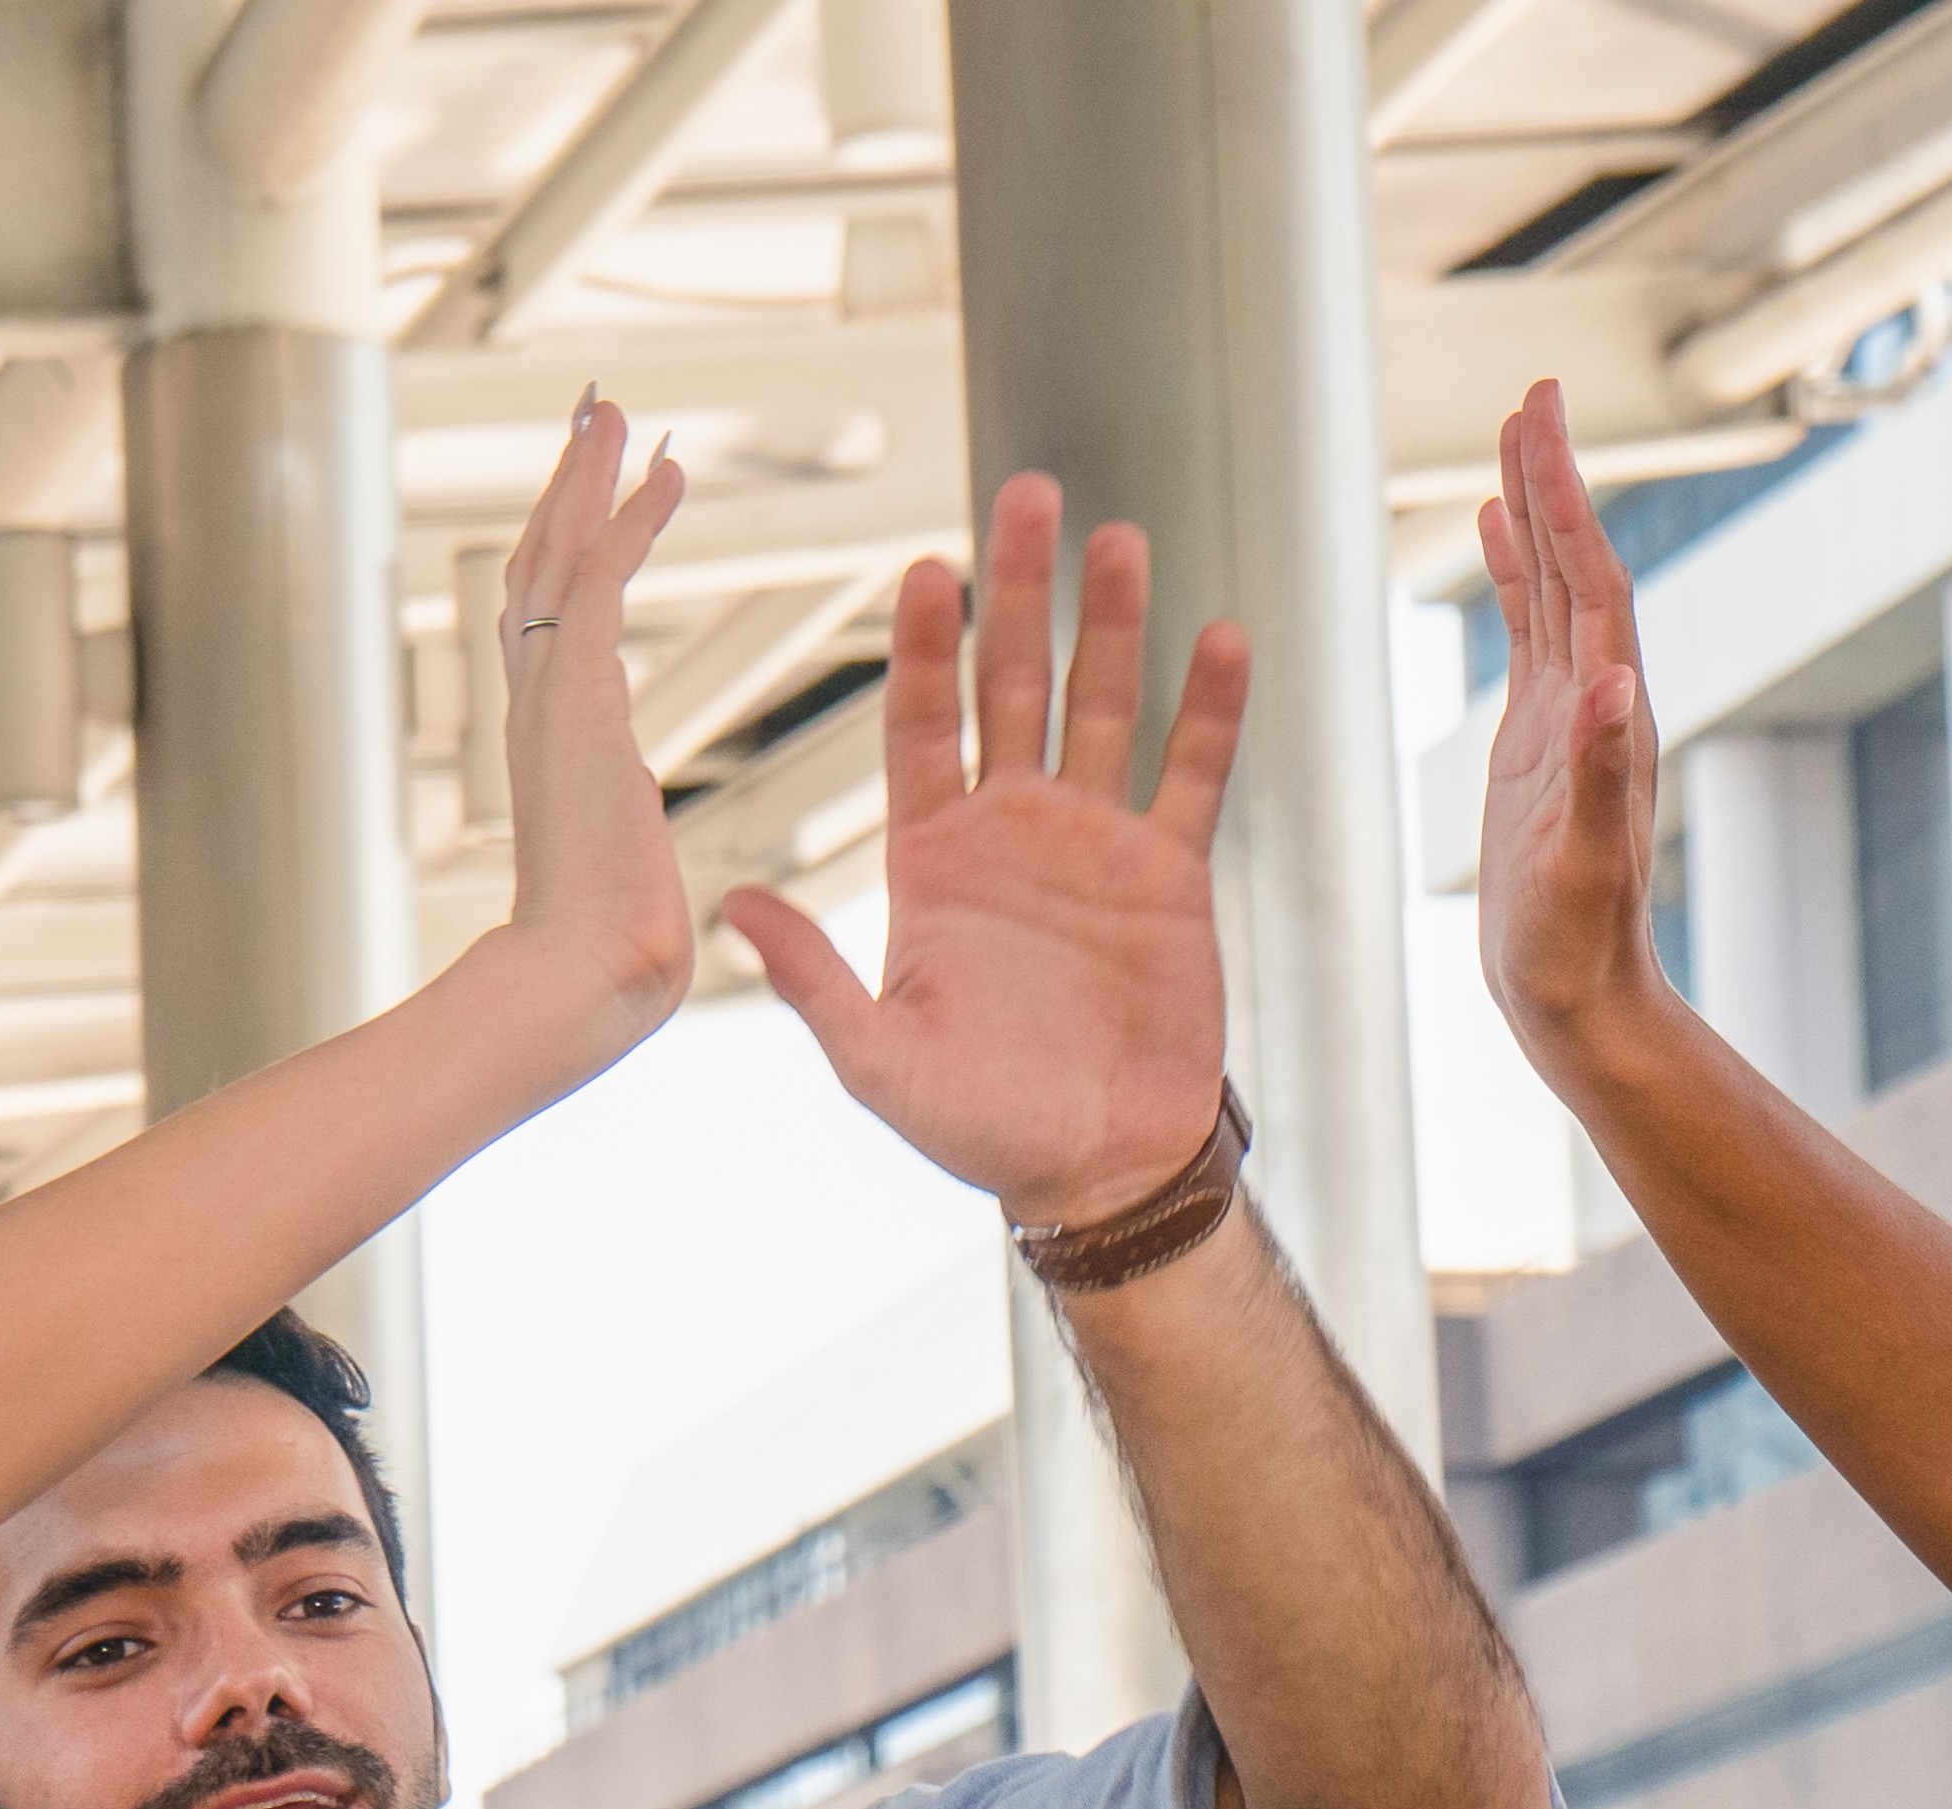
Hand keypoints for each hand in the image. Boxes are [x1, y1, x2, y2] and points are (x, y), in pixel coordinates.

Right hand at [488, 398, 697, 1036]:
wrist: (583, 978)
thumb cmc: (607, 954)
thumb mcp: (619, 861)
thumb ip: (618, 820)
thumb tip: (627, 819)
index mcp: (550, 741)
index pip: (548, 621)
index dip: (565, 551)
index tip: (588, 498)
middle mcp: (538, 704)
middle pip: (539, 565)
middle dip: (563, 488)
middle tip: (590, 417)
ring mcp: (552, 696)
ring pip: (562, 555)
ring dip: (586, 477)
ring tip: (611, 409)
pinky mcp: (582, 696)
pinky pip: (604, 581)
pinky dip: (626, 517)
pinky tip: (659, 467)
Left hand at [729, 473, 1248, 1229]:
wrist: (1098, 1166)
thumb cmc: (979, 1124)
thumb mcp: (878, 1060)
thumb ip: (813, 979)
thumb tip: (731, 906)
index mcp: (932, 856)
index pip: (922, 721)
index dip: (926, 646)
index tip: (929, 569)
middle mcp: (1011, 828)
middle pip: (1011, 682)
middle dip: (1019, 592)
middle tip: (1029, 498)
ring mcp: (1094, 842)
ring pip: (1101, 705)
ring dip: (1110, 624)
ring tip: (1117, 540)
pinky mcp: (1170, 873)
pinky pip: (1193, 774)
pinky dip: (1209, 709)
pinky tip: (1220, 639)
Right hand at [1473, 379, 1679, 1059]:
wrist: (1580, 1000)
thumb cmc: (1580, 945)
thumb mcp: (1584, 864)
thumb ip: (1601, 775)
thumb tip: (1618, 686)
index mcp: (1608, 716)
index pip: (1591, 582)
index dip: (1567, 498)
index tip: (1542, 417)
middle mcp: (1598, 702)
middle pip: (1578, 564)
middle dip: (1554, 477)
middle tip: (1535, 390)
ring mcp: (1566, 718)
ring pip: (1553, 589)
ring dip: (1534, 512)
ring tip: (1512, 437)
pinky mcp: (1534, 743)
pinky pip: (1527, 636)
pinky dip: (1513, 576)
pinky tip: (1493, 534)